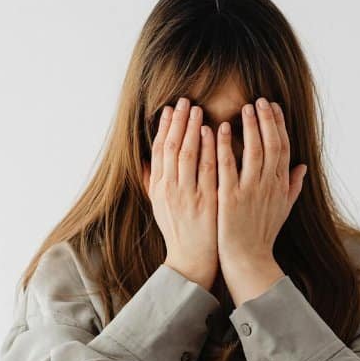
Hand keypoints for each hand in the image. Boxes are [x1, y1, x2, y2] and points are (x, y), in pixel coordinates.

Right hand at [143, 97, 218, 289]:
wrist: (191, 260)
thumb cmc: (178, 230)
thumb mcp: (159, 205)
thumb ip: (152, 181)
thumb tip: (145, 160)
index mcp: (158, 188)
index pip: (159, 150)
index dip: (164, 127)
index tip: (170, 108)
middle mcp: (170, 189)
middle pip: (171, 148)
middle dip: (178, 122)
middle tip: (184, 101)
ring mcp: (188, 195)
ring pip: (187, 155)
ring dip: (192, 129)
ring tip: (197, 109)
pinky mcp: (206, 202)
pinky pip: (207, 169)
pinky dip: (208, 148)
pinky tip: (213, 132)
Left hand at [215, 96, 307, 301]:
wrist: (248, 260)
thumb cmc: (263, 235)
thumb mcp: (283, 209)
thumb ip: (293, 186)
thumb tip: (302, 167)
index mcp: (281, 185)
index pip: (283, 147)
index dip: (278, 124)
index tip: (272, 106)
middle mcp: (269, 185)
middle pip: (271, 144)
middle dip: (266, 119)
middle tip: (258, 100)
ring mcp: (250, 190)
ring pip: (253, 151)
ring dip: (250, 127)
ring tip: (244, 108)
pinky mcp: (230, 198)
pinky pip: (226, 166)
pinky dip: (222, 146)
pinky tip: (216, 129)